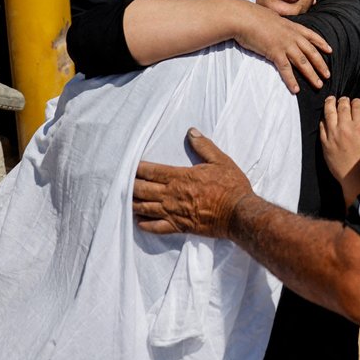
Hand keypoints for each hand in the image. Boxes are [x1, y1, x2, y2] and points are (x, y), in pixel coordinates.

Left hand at [134, 128, 252, 237]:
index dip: (137, 168)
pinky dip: (145, 225)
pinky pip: (156, 228)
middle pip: (142, 190)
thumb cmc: (231, 186)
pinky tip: (138, 221)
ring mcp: (173, 213)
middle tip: (121, 182)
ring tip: (125, 199)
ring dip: (133, 203)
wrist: (238, 213)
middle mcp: (172, 195)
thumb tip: (191, 131)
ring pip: (145, 208)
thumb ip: (204, 146)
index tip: (128, 165)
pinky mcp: (179, 227)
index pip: (151, 171)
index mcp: (180, 177)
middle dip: (130, 185)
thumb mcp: (220, 160)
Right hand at [232, 5, 331, 93]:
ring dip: (312, 74)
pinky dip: (291, 80)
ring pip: (302, 62)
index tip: (329, 50)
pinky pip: (286, 69)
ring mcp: (284, 44)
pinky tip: (296, 89)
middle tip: (328, 75)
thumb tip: (280, 26)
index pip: (311, 35)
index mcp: (292, 26)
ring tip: (318, 85)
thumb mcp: (273, 18)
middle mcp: (291, 36)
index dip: (321, 43)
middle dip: (321, 64)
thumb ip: (280, 25)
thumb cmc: (254, 17)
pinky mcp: (274, 52)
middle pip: (311, 52)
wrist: (243, 17)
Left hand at [320, 97, 359, 207]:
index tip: (357, 103)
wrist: (358, 179)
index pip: (357, 105)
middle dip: (344, 100)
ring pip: (329, 112)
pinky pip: (321, 126)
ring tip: (330, 100)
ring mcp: (333, 135)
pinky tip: (324, 117)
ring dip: (330, 104)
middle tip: (343, 99)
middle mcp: (346, 127)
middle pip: (342, 106)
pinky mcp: (325, 144)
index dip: (357, 102)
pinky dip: (323, 119)